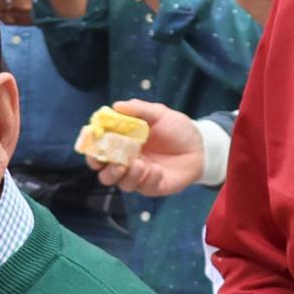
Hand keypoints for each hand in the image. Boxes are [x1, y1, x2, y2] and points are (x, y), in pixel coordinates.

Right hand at [92, 99, 207, 197]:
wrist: (201, 146)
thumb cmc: (177, 129)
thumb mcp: (159, 114)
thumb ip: (139, 110)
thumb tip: (116, 106)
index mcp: (123, 143)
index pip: (100, 149)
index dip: (92, 148)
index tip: (92, 143)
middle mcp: (127, 161)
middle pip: (104, 173)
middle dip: (105, 169)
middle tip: (116, 161)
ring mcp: (139, 176)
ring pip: (121, 183)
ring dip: (126, 175)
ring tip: (140, 164)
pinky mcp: (152, 186)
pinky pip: (142, 187)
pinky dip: (147, 179)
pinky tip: (157, 170)